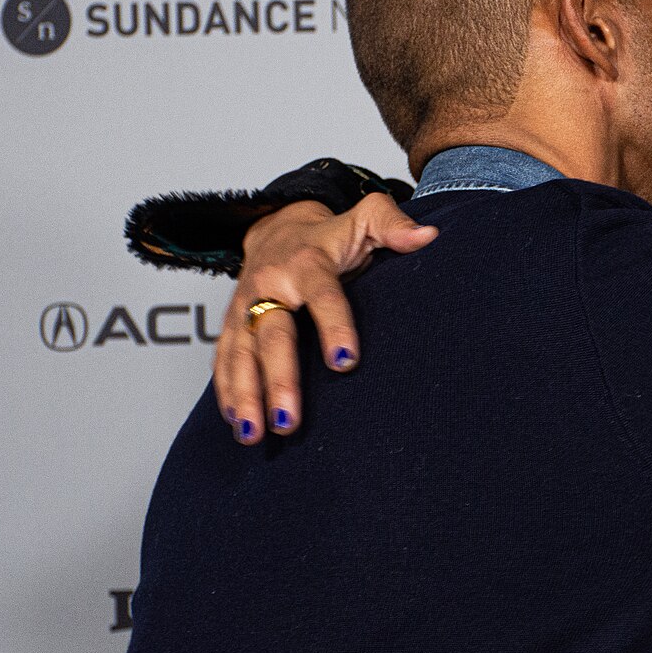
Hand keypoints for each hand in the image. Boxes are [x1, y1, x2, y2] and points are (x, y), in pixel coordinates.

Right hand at [214, 191, 435, 443]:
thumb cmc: (331, 235)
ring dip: (245, 395)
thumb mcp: (365, 219)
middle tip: (288, 419)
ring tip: (253, 433)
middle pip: (273, 335)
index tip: (346, 362)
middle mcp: (270, 284)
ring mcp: (245, 306)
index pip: (324, 295)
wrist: (279, 227)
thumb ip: (392, 224)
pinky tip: (236, 423)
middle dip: (279, 379)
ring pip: (240, 353)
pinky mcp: (232, 324)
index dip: (334, 326)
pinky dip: (226, 391)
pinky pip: (224, 359)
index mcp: (307, 262)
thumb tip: (427, 237)